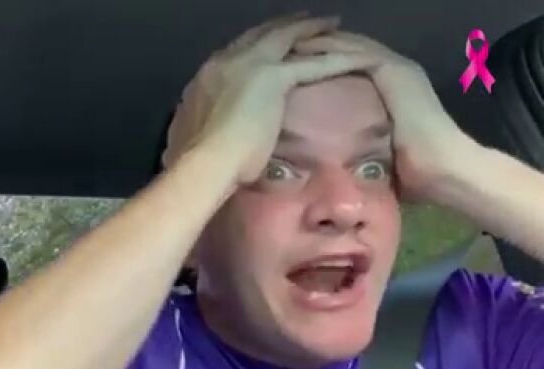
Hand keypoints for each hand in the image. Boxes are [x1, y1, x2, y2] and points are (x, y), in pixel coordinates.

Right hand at [162, 15, 379, 185]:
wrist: (205, 161)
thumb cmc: (200, 158)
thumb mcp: (198, 131)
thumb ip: (210, 122)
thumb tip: (212, 131)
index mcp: (208, 75)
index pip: (237, 50)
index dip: (257, 43)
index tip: (269, 43)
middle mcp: (226, 61)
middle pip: (261, 35)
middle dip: (284, 27)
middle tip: (305, 21)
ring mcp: (249, 64)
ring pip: (286, 37)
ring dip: (310, 29)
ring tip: (331, 24)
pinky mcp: (273, 77)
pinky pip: (313, 64)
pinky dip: (336, 59)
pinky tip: (356, 57)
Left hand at [292, 31, 475, 197]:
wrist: (444, 169)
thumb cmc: (415, 170)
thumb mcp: (380, 147)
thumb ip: (361, 141)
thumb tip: (335, 158)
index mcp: (394, 84)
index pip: (353, 60)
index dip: (324, 56)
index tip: (293, 58)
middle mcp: (398, 69)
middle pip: (351, 46)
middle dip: (319, 42)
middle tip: (286, 42)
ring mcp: (400, 69)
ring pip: (353, 45)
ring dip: (321, 42)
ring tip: (290, 41)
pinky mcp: (398, 74)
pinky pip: (361, 55)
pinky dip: (334, 51)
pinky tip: (308, 51)